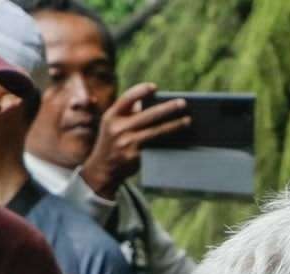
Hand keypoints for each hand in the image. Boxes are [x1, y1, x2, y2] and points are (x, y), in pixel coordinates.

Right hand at [79, 82, 189, 198]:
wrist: (102, 169)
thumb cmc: (112, 141)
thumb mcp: (112, 124)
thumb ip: (128, 112)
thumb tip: (154, 101)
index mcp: (111, 116)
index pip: (127, 99)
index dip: (141, 90)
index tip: (155, 87)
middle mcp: (118, 128)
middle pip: (148, 115)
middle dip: (168, 108)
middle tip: (183, 103)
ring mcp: (126, 143)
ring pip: (155, 131)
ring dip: (174, 125)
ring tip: (188, 120)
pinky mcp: (135, 157)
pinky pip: (155, 146)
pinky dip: (169, 141)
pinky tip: (181, 138)